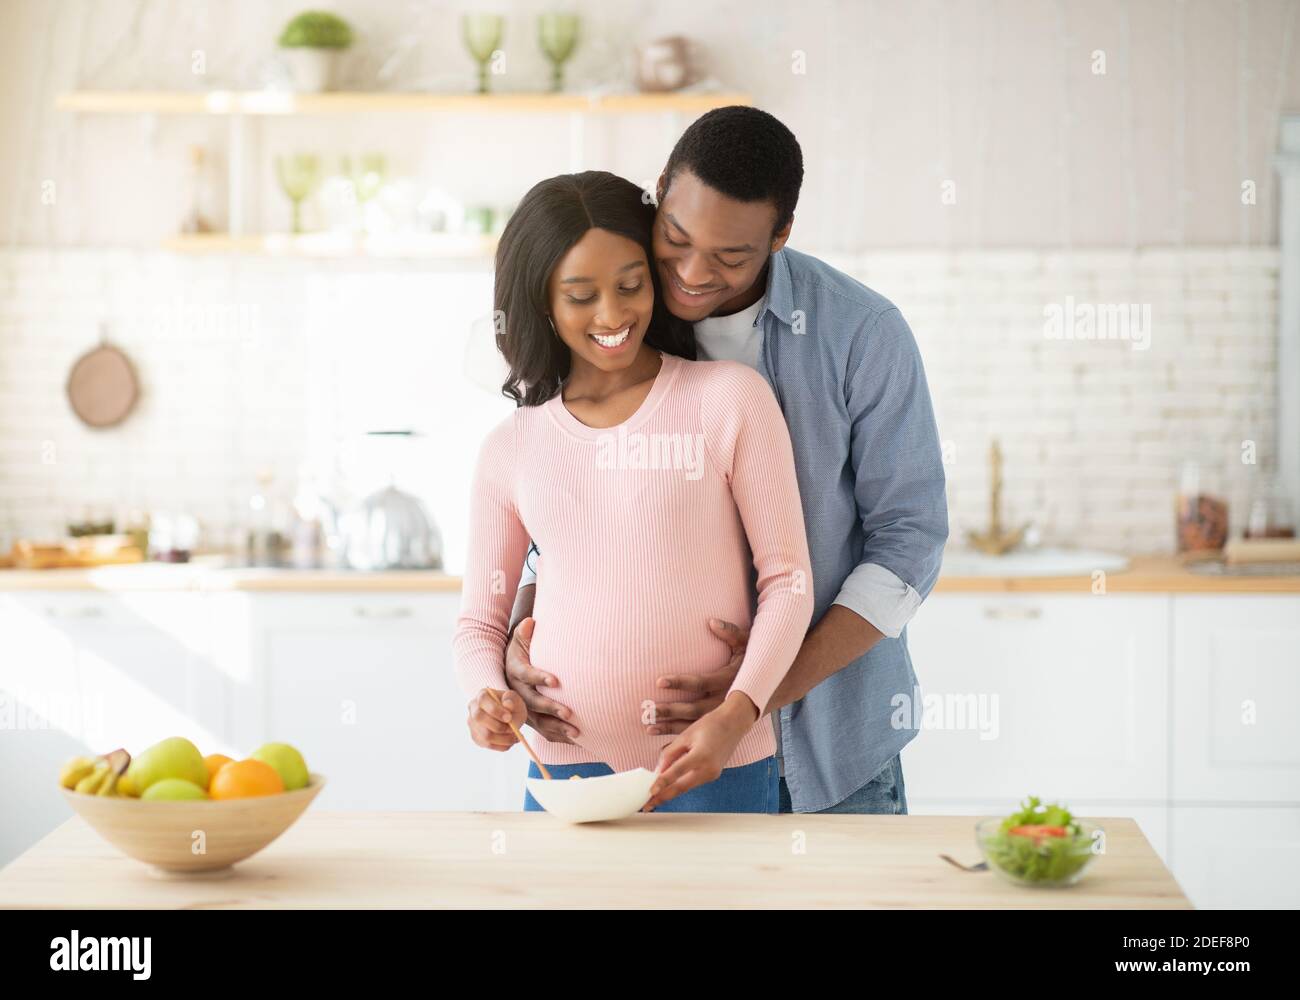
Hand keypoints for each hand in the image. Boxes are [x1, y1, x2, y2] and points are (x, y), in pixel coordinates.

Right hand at [467, 687, 525, 750]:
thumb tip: (507, 705)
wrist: (510, 716)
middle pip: (479, 718)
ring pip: (485, 735)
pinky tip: (511, 741)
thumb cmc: (512, 706)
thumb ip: (512, 700)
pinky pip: (488, 745)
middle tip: (513, 729)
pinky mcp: (476, 737)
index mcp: (482, 695)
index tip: (509, 717)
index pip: (483, 700)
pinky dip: (503, 745)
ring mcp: (472, 724)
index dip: (495, 710)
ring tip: (516, 736)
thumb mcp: (516, 700)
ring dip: (504, 738)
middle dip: (498, 726)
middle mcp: (473, 709)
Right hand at [503, 617, 578, 743]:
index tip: (556, 681)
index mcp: (514, 671)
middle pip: (532, 703)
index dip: (539, 677)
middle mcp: (516, 692)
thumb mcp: (519, 640)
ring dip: (557, 727)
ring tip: (577, 732)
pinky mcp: (530, 719)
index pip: (526, 675)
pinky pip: (543, 731)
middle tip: (569, 712)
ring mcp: (521, 708)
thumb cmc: (520, 651)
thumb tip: (529, 622)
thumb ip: (524, 633)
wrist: (507, 669)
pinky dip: (558, 737)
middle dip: (551, 708)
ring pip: (538, 721)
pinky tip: (575, 741)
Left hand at [643, 693, 758, 809]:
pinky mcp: (712, 775)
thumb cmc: (710, 725)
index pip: (676, 773)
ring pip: (686, 787)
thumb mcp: (685, 735)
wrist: (734, 723)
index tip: (649, 793)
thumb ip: (670, 754)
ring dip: (670, 792)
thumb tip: (658, 770)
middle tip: (647, 805)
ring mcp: (712, 775)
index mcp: (701, 756)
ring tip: (653, 798)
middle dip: (662, 797)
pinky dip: (679, 785)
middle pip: (681, 788)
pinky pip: (692, 783)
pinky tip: (667, 787)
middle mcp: (708, 769)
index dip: (661, 783)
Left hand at [647, 618, 748, 735]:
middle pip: (693, 709)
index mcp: (728, 680)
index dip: (679, 682)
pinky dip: (681, 738)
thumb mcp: (748, 643)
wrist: (775, 686)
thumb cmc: (756, 660)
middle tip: (649, 709)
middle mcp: (724, 701)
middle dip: (671, 710)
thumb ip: (731, 632)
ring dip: (671, 726)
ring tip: (649, 726)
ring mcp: (722, 715)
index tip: (659, 681)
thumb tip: (712, 622)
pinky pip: (699, 733)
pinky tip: (665, 744)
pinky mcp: (720, 723)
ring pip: (694, 724)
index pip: (700, 683)